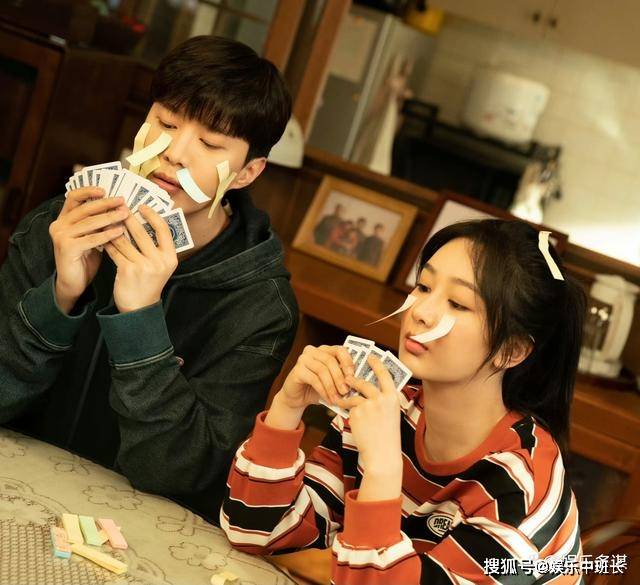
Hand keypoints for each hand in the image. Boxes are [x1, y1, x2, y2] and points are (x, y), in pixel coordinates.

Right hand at [49, 189, 127, 312]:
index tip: (106, 190)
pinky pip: (90, 238)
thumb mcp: (91, 236)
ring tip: (125, 214)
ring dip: (109, 217)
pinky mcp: (67, 248)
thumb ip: (98, 223)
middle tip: (122, 201)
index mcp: (64, 219)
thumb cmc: (85, 258)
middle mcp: (59, 225)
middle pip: (84, 208)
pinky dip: (106, 234)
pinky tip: (120, 231)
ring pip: (89, 222)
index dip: (88, 191)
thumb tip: (119, 208)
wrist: (73, 283)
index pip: (73, 197)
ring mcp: (61, 236)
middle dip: (105, 203)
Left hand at [103, 205, 177, 312]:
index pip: (163, 230)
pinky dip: (107, 241)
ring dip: (114, 227)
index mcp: (170, 257)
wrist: (139, 307)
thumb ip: (155, 247)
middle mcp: (159, 261)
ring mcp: (144, 266)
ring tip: (107, 218)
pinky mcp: (128, 271)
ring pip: (125, 240)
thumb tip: (143, 221)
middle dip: (128, 217)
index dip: (153, 215)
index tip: (142, 206)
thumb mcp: (160, 265)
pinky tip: (101, 235)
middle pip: (142, 232)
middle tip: (119, 206)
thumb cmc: (149, 283)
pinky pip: (115, 250)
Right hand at [266, 345, 354, 429]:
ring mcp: (303, 359)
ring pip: (322, 370)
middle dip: (340, 378)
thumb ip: (342, 377)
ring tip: (337, 398)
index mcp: (324, 350)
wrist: (297, 398)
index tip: (353, 376)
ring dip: (332, 386)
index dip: (348, 362)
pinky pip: (314, 379)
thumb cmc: (316, 388)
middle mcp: (312, 351)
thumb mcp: (332, 381)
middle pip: (330, 360)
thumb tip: (357, 381)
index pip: (339, 350)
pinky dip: (323, 391)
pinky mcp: (297, 370)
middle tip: (346, 391)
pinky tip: (328, 399)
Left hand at [342, 356, 402, 475]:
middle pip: (365, 383)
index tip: (370, 356)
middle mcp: (381, 399)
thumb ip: (382, 400)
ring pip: (354, 395)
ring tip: (341, 396)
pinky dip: (347, 410)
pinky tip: (348, 415)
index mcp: (393, 397)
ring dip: (346, 395)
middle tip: (348, 377)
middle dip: (354, 379)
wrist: (382, 455)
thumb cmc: (387, 436)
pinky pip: (349, 407)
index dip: (377, 364)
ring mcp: (368, 406)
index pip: (384, 374)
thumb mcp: (390, 414)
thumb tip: (368, 388)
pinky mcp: (357, 413)